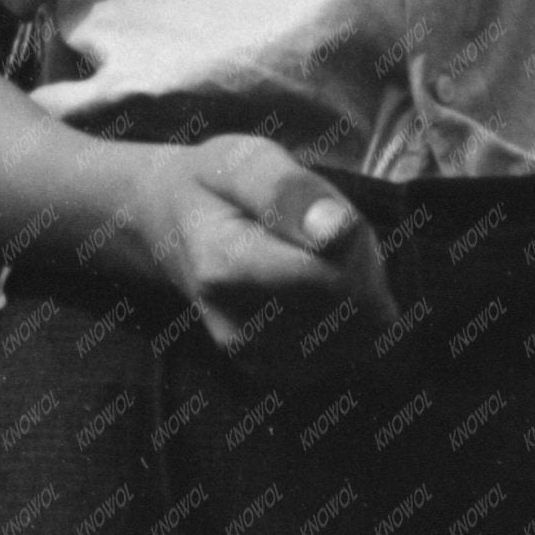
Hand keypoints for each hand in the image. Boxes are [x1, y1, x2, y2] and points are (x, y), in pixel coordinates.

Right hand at [130, 134, 400, 358]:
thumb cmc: (212, 187)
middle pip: (352, 302)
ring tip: (319, 249)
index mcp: (225, 269)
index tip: (327, 210)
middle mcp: (239, 328)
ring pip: (363, 326)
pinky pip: (358, 344)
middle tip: (323, 223)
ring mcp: (260, 359)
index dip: (351, 240)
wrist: (171, 230)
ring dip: (362, 283)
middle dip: (359, 257)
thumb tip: (336, 228)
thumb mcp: (242, 162)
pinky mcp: (282, 372)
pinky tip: (322, 280)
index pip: (328, 278)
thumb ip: (288, 191)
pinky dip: (355, 310)